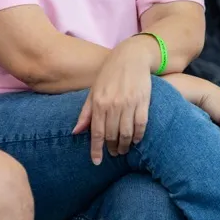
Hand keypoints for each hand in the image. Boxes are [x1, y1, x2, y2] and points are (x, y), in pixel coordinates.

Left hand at [73, 38, 154, 163]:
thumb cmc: (109, 74)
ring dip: (125, 145)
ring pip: (126, 133)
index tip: (96, 162)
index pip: (96, 132)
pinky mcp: (143, 101)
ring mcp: (129, 103)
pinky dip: (138, 136)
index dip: (96, 149)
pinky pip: (141, 125)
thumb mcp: (93, 91)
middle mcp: (113, 105)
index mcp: (99, 102)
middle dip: (112, 148)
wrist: (131, 57)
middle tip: (113, 154)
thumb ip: (86, 112)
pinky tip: (135, 140)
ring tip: (123, 150)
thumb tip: (75, 132)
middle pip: (112, 135)